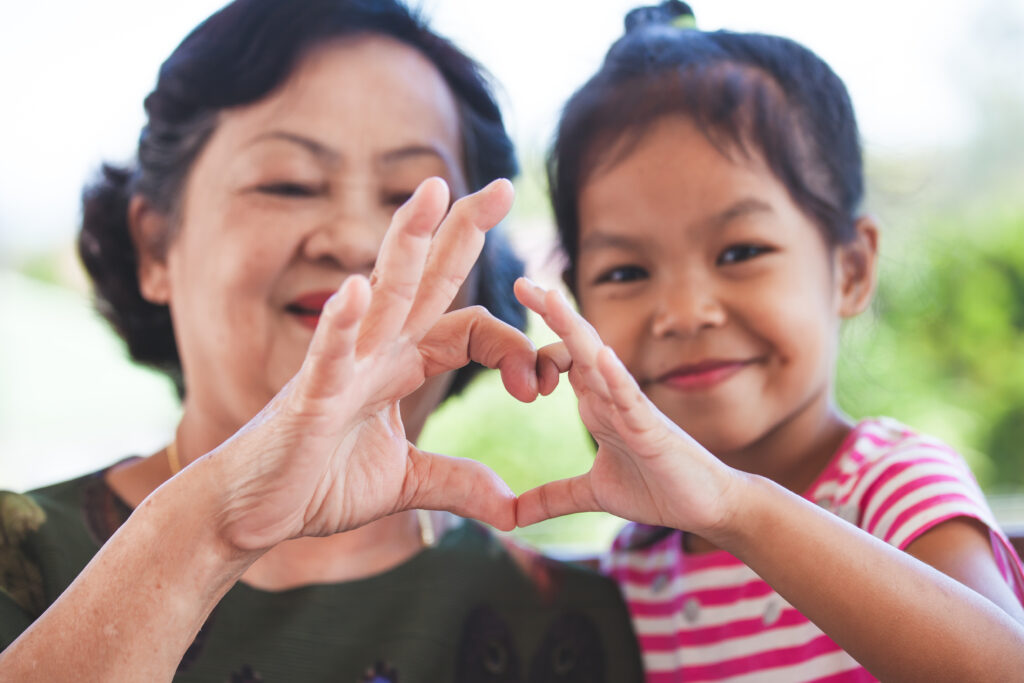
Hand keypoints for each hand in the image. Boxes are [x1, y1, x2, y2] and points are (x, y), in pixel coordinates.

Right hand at [207, 178, 533, 550]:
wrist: (253, 513)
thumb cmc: (318, 484)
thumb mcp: (405, 483)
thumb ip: (457, 483)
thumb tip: (511, 506)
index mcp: (401, 365)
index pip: (470, 329)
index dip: (514, 350)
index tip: (543, 386)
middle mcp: (376, 352)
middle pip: (428, 280)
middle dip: (463, 232)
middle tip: (502, 186)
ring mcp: (342, 368)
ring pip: (382, 295)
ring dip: (407, 243)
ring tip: (433, 191)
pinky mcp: (308, 398)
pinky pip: (327, 354)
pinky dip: (340, 324)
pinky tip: (355, 290)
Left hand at [513, 278, 741, 535]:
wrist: (709, 508)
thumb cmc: (659, 490)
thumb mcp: (592, 495)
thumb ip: (553, 498)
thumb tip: (512, 518)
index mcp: (597, 405)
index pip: (562, 362)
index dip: (533, 350)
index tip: (500, 342)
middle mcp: (612, 397)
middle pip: (578, 345)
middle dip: (551, 312)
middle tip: (521, 281)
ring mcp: (633, 409)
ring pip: (600, 361)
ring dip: (576, 330)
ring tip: (551, 300)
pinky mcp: (653, 429)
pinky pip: (632, 399)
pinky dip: (617, 377)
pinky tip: (602, 357)